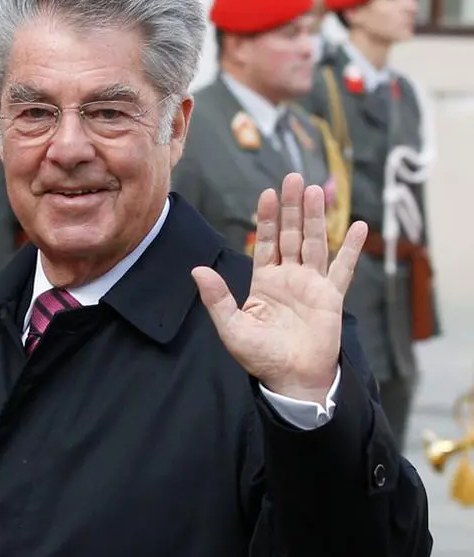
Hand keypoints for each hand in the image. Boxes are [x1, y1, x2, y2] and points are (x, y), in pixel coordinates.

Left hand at [191, 173, 366, 405]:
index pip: (265, 243)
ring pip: (314, 243)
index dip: (266, 219)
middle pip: (290, 235)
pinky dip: (352, 249)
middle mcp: (289, 279)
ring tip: (316, 190)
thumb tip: (198, 270)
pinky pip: (344, 269)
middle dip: (291, 208)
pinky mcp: (332, 297)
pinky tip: (359, 227)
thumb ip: (216, 298)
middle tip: (293, 177)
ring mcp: (312, 285)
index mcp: (264, 283)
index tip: (268, 194)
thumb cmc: (260, 357)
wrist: (290, 379)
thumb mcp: (230, 326)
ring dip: (315, 218)